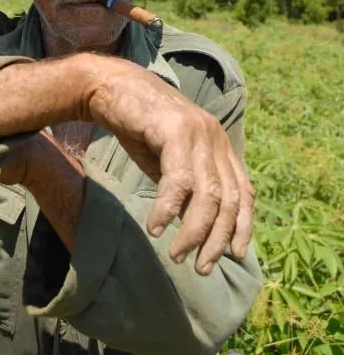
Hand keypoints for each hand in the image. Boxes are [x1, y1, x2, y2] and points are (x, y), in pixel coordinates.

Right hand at [83, 55, 254, 274]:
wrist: (109, 87)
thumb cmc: (136, 124)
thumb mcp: (165, 160)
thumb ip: (184, 187)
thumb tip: (194, 225)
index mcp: (217, 143)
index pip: (244, 191)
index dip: (243, 226)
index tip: (234, 255)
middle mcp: (214, 136)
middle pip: (229, 199)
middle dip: (217, 239)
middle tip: (200, 266)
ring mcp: (197, 131)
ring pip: (208, 194)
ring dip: (193, 231)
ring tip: (177, 253)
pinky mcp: (175, 130)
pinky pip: (179, 180)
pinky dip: (168, 208)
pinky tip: (154, 226)